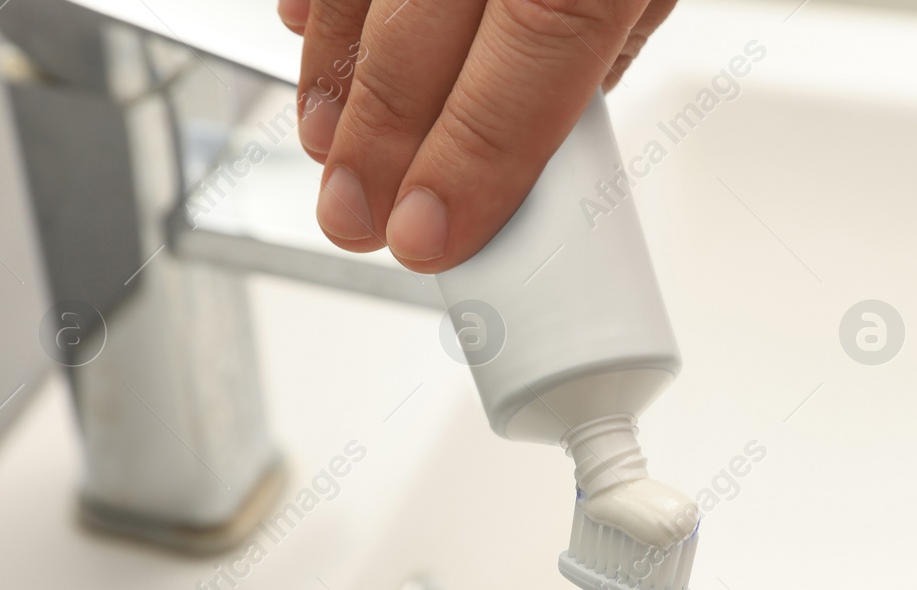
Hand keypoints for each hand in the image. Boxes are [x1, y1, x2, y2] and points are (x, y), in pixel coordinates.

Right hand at [277, 0, 678, 270]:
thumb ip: (606, 43)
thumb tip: (553, 128)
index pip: (526, 72)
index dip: (467, 166)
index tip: (426, 238)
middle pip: (417, 46)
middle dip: (377, 151)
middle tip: (358, 221)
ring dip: (334, 82)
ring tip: (328, 152)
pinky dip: (322, 2)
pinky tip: (309, 40)